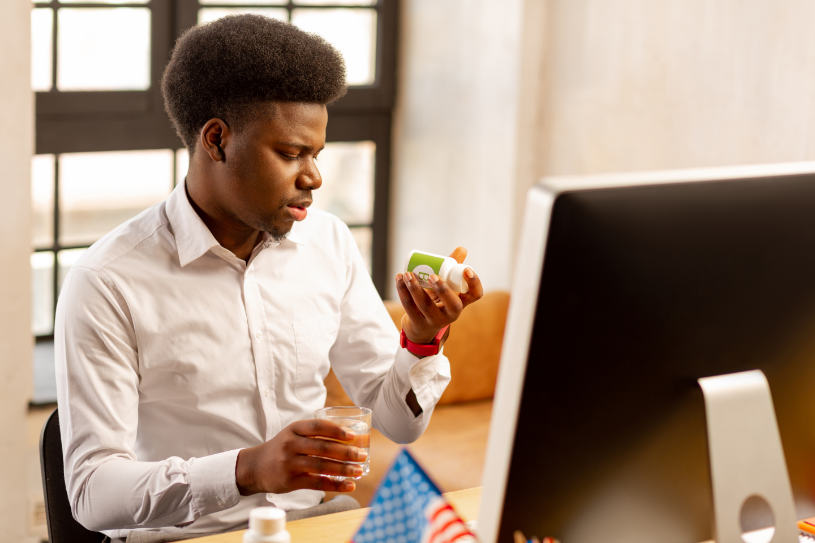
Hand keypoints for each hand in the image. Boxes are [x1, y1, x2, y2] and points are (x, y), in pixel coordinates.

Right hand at [235, 419, 367, 494]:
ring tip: (359, 471)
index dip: (337, 430)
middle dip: (346, 452)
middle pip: (323, 447)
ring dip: (344, 469)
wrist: (255, 467)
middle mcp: (291, 444)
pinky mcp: (290, 481)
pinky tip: (349, 485)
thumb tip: (351, 437)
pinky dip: (335, 484)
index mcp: (295, 429)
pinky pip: (316, 482)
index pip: (318, 426)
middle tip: (363, 455)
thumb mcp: (293, 434)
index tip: (353, 436)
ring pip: (321, 466)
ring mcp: (289, 463)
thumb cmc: (282, 448)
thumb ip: (315, 434)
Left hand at [395, 246, 483, 343]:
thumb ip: (453, 267)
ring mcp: (435, 320)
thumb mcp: (447, 286)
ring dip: (415, 288)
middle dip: (443, 290)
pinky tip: (399, 278)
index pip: (475, 294)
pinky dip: (402, 291)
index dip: (474, 282)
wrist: (422, 325)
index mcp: (462, 302)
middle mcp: (452, 314)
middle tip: (432, 276)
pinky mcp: (418, 322)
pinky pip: (409, 307)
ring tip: (408, 274)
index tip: (467, 269)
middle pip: (453, 304)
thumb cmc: (439, 299)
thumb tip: (462, 249)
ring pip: (426, 305)